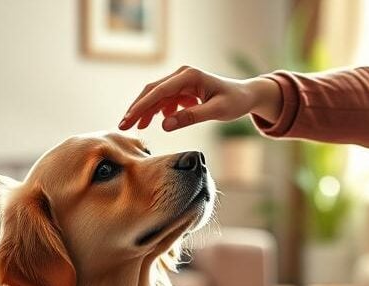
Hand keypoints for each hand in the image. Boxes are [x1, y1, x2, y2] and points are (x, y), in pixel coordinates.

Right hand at [119, 67, 280, 131]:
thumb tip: (165, 125)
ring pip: (156, 96)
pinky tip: (154, 122)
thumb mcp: (216, 112)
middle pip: (152, 91)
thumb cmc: (234, 102)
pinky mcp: (183, 89)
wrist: (246, 95)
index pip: (159, 91)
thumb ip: (191, 117)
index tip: (128, 119)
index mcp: (189, 76)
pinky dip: (157, 111)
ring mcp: (181, 81)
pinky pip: (165, 100)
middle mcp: (182, 75)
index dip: (141, 106)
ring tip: (135, 127)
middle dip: (137, 108)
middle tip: (123, 125)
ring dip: (145, 111)